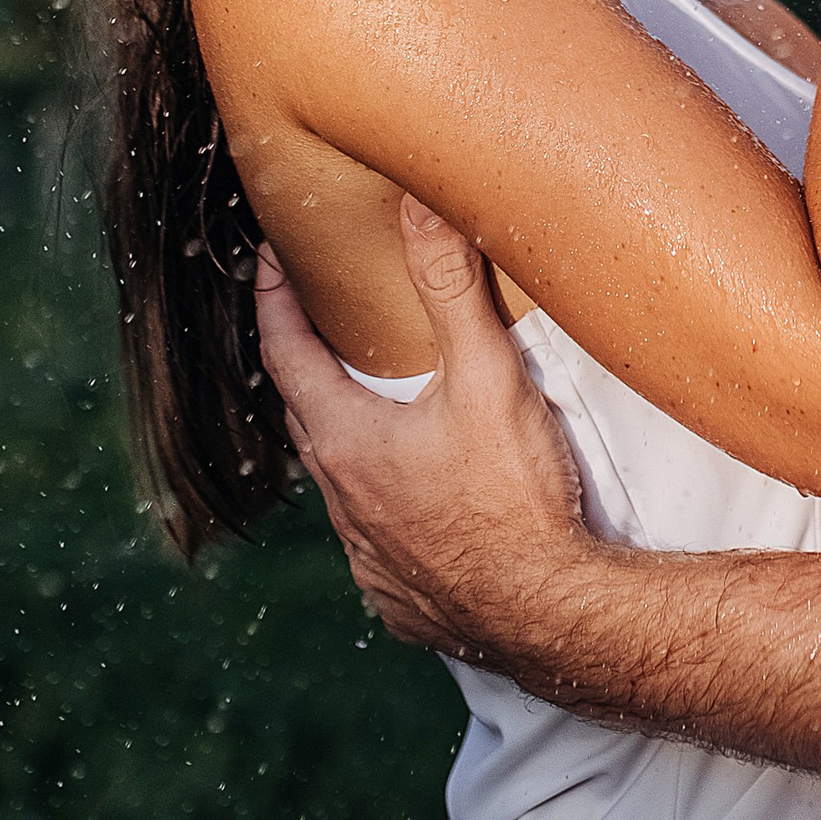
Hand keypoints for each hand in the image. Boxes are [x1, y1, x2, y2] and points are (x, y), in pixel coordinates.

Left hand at [254, 197, 587, 656]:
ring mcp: (367, 557)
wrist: (549, 615)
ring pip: (340, 485)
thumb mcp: (488, 377)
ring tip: (380, 411)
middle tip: (323, 323)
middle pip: (306, 416)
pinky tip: (420, 504)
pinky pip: (376, 543)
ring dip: (349, 441)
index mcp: (347, 440)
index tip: (271, 262)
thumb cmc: (515, 500)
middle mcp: (342, 502)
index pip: (285, 353)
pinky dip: (385, 509)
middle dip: (308, 364)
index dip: (274, 300)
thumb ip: (451, 288)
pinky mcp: (400, 599)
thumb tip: (418, 204)